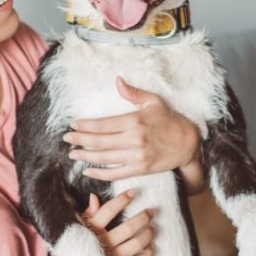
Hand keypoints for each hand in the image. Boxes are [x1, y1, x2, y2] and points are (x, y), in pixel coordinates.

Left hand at [63, 77, 200, 181]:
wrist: (187, 143)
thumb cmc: (168, 120)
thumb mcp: (153, 101)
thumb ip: (133, 93)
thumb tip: (117, 81)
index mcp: (135, 121)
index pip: (103, 124)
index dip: (85, 125)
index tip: (73, 125)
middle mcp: (134, 140)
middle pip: (100, 141)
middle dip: (80, 140)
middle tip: (67, 139)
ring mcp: (137, 157)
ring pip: (105, 158)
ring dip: (86, 156)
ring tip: (73, 154)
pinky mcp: (140, 169)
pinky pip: (115, 173)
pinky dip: (100, 174)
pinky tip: (88, 171)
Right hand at [82, 189, 154, 255]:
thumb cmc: (75, 252)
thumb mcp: (77, 231)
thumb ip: (88, 214)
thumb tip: (94, 196)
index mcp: (92, 231)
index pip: (109, 210)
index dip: (122, 199)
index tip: (133, 192)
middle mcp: (104, 244)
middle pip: (129, 227)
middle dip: (143, 217)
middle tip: (151, 211)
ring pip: (137, 243)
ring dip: (148, 234)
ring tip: (153, 228)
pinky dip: (148, 253)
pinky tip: (150, 247)